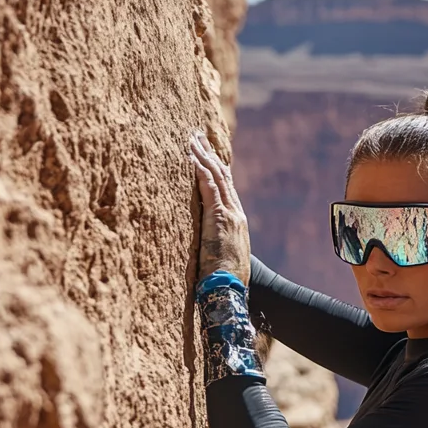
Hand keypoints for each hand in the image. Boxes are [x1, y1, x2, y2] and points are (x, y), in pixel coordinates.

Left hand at [190, 131, 250, 283]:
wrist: (228, 290)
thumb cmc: (222, 280)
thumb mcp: (219, 256)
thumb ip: (212, 242)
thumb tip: (199, 239)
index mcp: (236, 222)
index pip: (226, 189)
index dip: (216, 170)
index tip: (206, 155)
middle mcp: (236, 214)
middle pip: (223, 177)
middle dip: (210, 156)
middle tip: (198, 137)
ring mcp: (230, 214)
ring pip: (217, 178)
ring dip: (204, 157)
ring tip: (192, 140)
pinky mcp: (220, 217)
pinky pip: (209, 188)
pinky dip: (200, 171)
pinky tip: (191, 158)